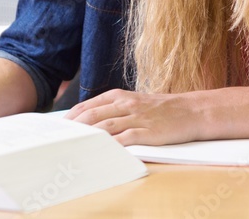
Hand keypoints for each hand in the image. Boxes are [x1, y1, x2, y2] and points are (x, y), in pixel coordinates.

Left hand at [65, 89, 204, 145]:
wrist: (190, 111)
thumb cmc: (160, 109)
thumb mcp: (134, 102)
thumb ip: (113, 109)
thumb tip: (89, 120)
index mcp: (119, 96)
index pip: (87, 106)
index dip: (71, 117)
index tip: (58, 128)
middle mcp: (125, 105)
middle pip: (92, 116)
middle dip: (73, 128)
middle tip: (59, 139)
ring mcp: (136, 118)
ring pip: (105, 126)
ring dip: (87, 137)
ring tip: (72, 146)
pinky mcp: (147, 132)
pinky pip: (124, 139)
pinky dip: (110, 146)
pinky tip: (99, 152)